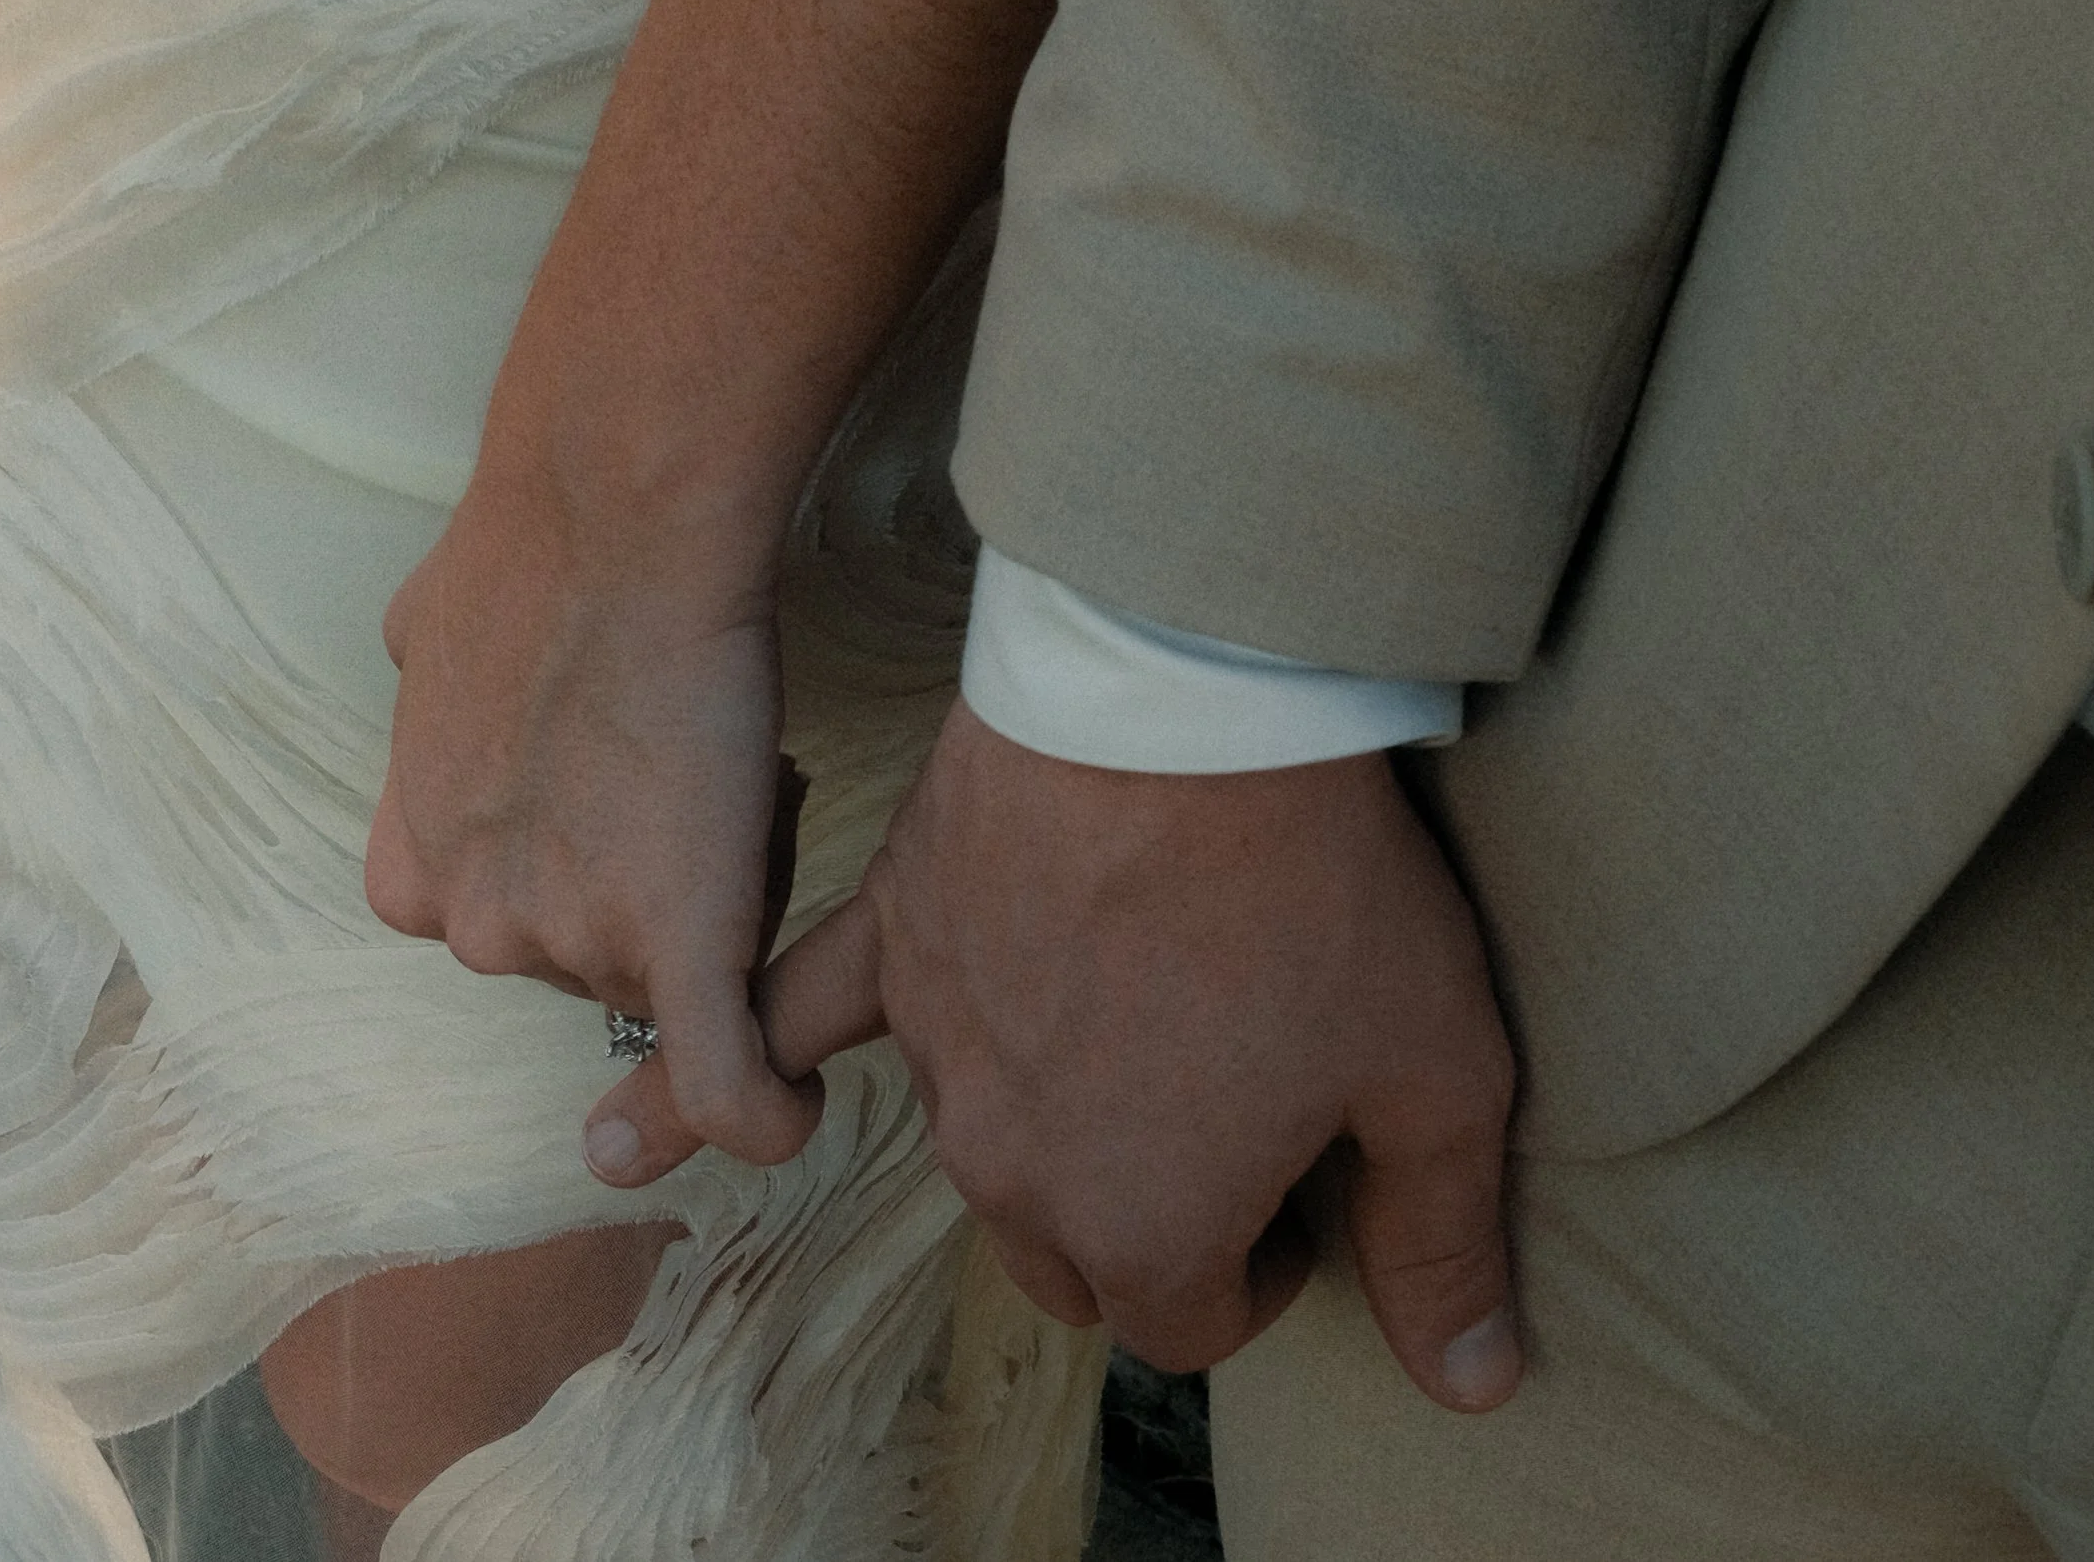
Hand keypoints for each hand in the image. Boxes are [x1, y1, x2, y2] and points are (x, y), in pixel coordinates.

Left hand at [364, 466, 821, 1165]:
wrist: (614, 525)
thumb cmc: (529, 556)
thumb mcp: (427, 648)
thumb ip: (434, 711)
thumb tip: (431, 673)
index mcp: (414, 875)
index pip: (523, 919)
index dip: (590, 860)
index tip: (631, 793)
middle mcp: (476, 929)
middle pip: (599, 952)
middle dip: (658, 881)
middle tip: (705, 770)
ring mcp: (572, 947)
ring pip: (675, 975)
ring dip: (724, 912)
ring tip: (752, 782)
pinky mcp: (677, 946)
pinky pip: (723, 1080)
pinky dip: (761, 1111)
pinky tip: (794, 1114)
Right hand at [727, 700, 1522, 1410]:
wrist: (1194, 702)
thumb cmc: (1323, 892)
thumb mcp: (1436, 1076)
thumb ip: (1444, 1246)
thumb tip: (1475, 1389)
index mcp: (1145, 1226)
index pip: (1192, 1323)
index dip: (1261, 1272)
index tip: (1300, 1194)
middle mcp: (1016, 1171)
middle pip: (1078, 1262)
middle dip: (1153, 1225)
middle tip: (1230, 1117)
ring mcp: (937, 1059)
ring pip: (979, 1156)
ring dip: (1047, 1136)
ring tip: (1123, 1046)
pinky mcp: (891, 945)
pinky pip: (780, 1026)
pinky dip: (719, 1082)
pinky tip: (618, 1142)